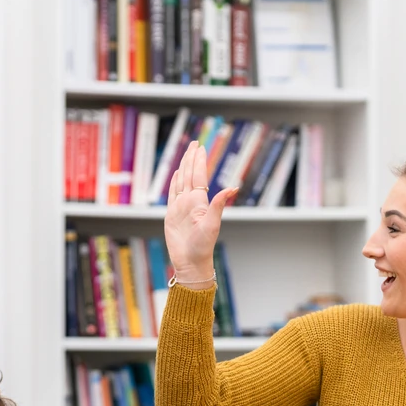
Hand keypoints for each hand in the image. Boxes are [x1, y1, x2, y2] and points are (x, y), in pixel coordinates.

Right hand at [164, 141, 237, 283]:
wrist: (190, 262)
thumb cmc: (203, 246)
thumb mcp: (212, 224)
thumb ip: (219, 204)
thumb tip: (233, 187)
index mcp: (200, 202)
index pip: (199, 176)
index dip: (199, 161)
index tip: (200, 147)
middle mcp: (191, 202)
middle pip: (190, 175)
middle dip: (192, 158)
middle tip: (195, 143)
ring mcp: (181, 207)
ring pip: (181, 181)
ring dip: (183, 166)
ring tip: (186, 153)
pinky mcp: (172, 214)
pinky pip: (172, 194)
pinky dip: (174, 182)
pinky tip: (176, 174)